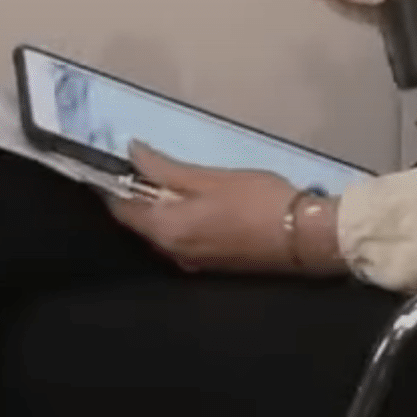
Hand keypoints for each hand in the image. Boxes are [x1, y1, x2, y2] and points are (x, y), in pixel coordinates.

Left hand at [107, 143, 316, 273]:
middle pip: (139, 223)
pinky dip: (177, 221)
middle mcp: (172, 253)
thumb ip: (165, 168)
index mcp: (165, 230)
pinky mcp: (212, 265)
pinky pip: (180, 240)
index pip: (121, 209)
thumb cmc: (256, 201)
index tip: (112, 162)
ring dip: (158, 208)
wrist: (305, 237)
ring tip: (168, 179)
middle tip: (145, 164)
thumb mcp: (208, 178)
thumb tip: (132, 152)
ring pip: (160, 232)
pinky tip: (191, 203)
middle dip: (136, 196)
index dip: (112, 184)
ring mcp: (192, 262)